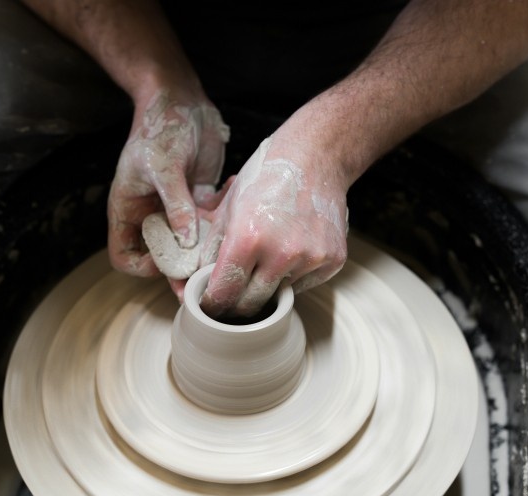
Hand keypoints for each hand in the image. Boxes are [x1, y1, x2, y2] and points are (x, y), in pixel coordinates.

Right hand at [107, 89, 229, 278]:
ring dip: (209, 249)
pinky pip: (211, 220)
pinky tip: (235, 198)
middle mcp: (152, 214)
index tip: (169, 262)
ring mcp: (177, 209)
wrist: (180, 99)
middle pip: (163, 257)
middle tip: (209, 278)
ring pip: (192, 244)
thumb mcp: (163, 165)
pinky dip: (224, 217)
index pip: (126, 256)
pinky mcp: (200, 198)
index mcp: (130, 210)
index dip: (144, 267)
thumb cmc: (160, 127)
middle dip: (185, 269)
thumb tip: (186, 241)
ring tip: (228, 249)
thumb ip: (175, 204)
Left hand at [199, 135, 348, 317]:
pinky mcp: (332, 260)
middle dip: (236, 305)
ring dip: (267, 286)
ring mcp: (311, 258)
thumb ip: (211, 249)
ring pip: (279, 295)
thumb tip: (195, 283)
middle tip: (232, 295)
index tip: (210, 307)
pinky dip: (292, 276)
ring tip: (267, 257)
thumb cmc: (266, 177)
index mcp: (248, 238)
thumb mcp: (228, 208)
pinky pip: (303, 285)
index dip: (212, 304)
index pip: (224, 293)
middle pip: (250, 305)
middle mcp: (281, 252)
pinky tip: (291, 249)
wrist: (315, 157)